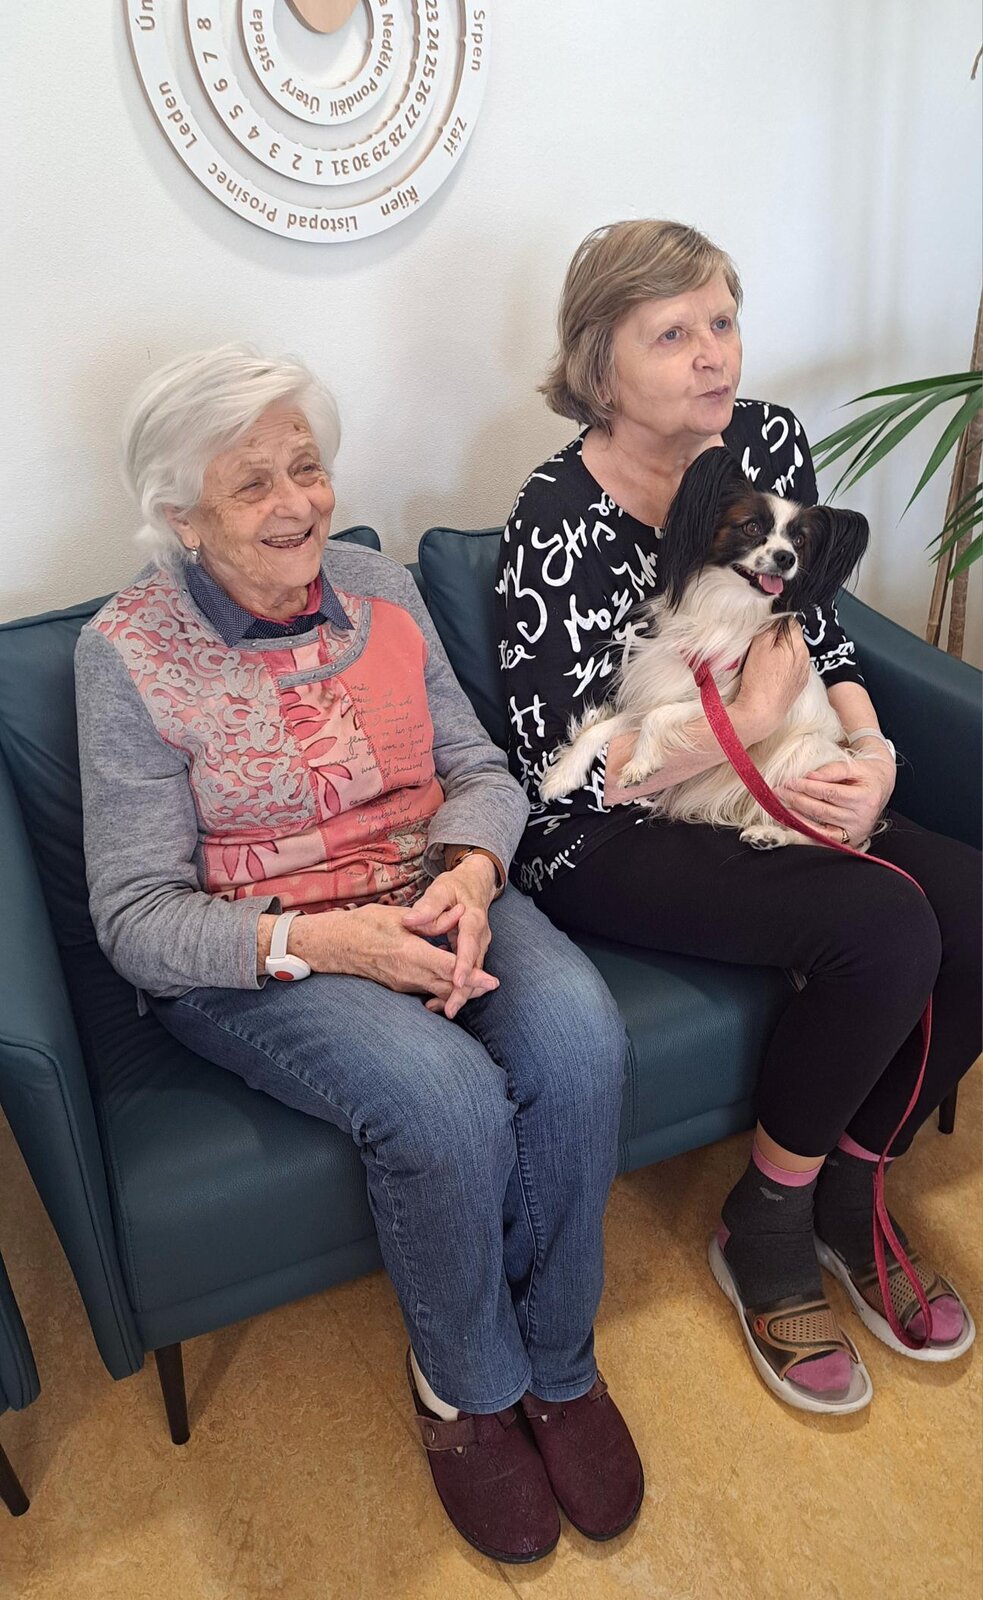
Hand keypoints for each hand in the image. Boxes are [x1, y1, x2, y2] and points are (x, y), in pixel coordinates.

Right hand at [290, 904, 496, 1011]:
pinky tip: (452, 984)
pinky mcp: (398, 986)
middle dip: (472, 988)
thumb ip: (433, 920)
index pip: (449, 969)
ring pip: (438, 992)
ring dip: (458, 991)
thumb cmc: (365, 925)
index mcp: (410, 954)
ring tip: (479, 986)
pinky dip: (442, 989)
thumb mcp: (400, 917)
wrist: (335, 945)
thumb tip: (460, 913)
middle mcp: (408, 975)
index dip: (473, 976)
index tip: (492, 981)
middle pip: (448, 987)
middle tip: (492, 985)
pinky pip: (426, 991)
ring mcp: (402, 984)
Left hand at [402, 856, 497, 1017]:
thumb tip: (410, 920)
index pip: (470, 944)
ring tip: (444, 1010)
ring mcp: (479, 946)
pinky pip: (467, 972)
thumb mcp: (441, 890)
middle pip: (475, 967)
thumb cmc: (455, 887)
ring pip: (473, 974)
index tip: (456, 981)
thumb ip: (428, 906)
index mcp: (474, 920)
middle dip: (464, 990)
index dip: (464, 964)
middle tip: (449, 1010)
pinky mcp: (472, 953)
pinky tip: (441, 999)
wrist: (475, 885)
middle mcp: (480, 937)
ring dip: (460, 992)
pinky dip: (456, 986)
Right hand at [735, 622, 811, 741]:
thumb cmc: (759, 681)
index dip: (775, 623)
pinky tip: (771, 674)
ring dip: (781, 653)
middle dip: (778, 638)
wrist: (762, 712)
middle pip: (792, 637)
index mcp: (798, 645)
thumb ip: (770, 626)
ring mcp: (803, 672)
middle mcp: (805, 657)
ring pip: (792, 652)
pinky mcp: (799, 684)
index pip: (790, 621)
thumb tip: (776, 615)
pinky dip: (783, 667)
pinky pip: (792, 667)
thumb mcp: (759, 646)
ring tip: (764, 663)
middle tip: (761, 647)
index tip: (763, 631)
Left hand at [780, 752, 895, 845]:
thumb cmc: (865, 775)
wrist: (881, 788)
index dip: (808, 787)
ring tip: (780, 805)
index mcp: (865, 797)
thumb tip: (809, 776)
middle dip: (797, 800)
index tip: (790, 782)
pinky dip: (805, 832)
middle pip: (822, 810)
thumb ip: (833, 769)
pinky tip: (791, 823)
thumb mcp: (854, 766)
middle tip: (779, 792)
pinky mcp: (848, 841)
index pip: (830, 793)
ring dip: (796, 816)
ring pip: (819, 825)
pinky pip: (823, 839)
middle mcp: (862, 817)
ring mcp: (855, 832)